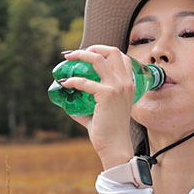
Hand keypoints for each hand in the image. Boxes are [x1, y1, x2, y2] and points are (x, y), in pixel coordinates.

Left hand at [59, 46, 136, 168]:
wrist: (115, 146)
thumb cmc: (109, 132)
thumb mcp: (101, 112)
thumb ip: (88, 103)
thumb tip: (69, 102)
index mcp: (129, 85)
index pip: (121, 58)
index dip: (105, 51)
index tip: (89, 53)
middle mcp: (125, 83)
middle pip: (113, 51)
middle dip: (93, 47)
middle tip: (77, 53)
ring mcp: (117, 87)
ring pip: (98, 59)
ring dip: (80, 55)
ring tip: (68, 58)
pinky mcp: (107, 94)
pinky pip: (84, 81)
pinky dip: (72, 80)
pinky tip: (65, 83)